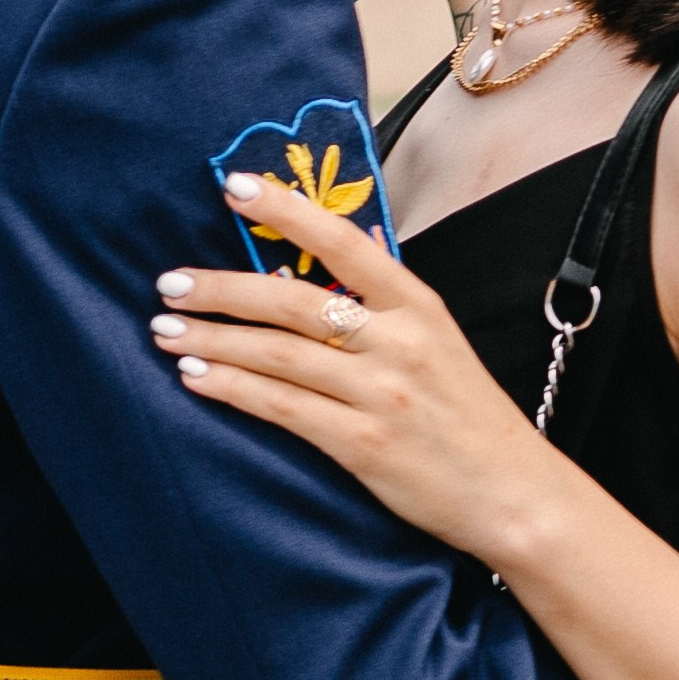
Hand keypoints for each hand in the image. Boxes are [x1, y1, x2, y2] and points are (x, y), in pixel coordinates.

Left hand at [152, 173, 570, 562]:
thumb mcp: (441, 339)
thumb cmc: (469, 415)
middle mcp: (400, 342)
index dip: (286, 210)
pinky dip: (234, 389)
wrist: (512, 493)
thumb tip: (349, 239)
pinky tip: (197, 378)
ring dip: (213, 339)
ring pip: (279, 354)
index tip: (234, 186)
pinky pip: (284, 408)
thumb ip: (390, 296)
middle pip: (294, 301)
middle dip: (223, 289)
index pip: (342, 241)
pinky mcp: (364, 444)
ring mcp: (381, 393)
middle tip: (169, 283)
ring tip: (166, 331)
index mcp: (419, 305)